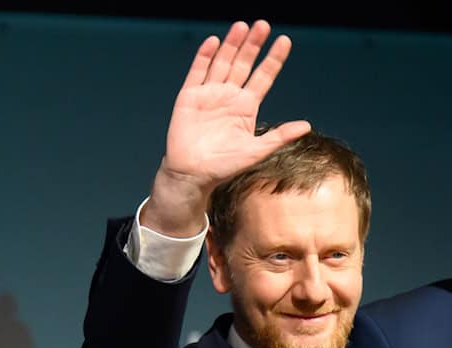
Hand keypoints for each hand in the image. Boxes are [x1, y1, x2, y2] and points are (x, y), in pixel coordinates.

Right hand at [143, 20, 310, 236]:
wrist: (192, 173)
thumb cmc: (223, 166)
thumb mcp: (255, 151)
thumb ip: (278, 137)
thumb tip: (306, 126)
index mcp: (246, 106)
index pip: (263, 76)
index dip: (273, 59)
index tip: (284, 41)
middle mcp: (229, 96)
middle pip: (243, 64)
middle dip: (252, 45)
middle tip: (262, 25)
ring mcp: (209, 94)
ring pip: (222, 63)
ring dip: (231, 45)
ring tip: (241, 26)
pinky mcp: (189, 97)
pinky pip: (197, 72)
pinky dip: (204, 57)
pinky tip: (214, 41)